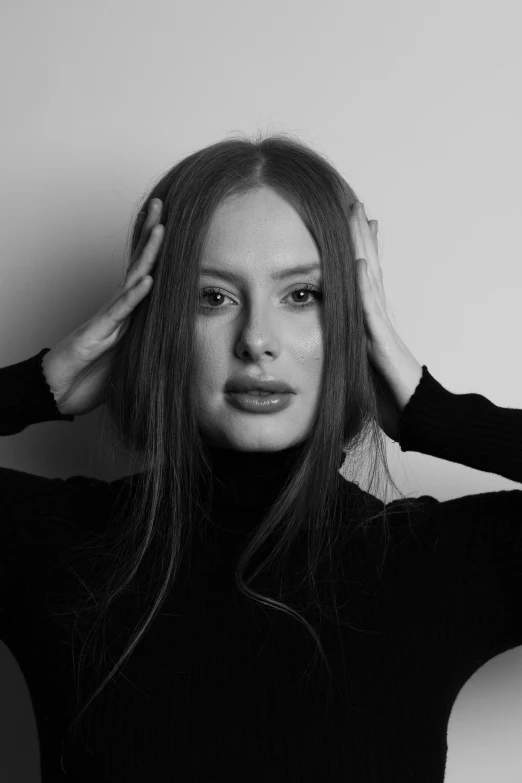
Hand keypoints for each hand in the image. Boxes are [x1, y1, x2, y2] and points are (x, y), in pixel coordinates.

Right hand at [41, 199, 163, 415]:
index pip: (143, 274)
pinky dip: (135, 296)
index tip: (169, 223)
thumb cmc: (89, 376)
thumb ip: (146, 346)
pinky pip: (119, 313)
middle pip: (138, 265)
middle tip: (162, 204)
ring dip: (147, 255)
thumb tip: (174, 344)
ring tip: (162, 229)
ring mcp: (106, 319)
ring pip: (131, 280)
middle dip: (150, 234)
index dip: (155, 250)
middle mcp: (116, 309)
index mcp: (125, 313)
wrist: (57, 393)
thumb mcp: (128, 359)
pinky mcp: (97, 335)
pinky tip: (148, 280)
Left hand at [350, 201, 422, 440]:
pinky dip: (366, 285)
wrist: (413, 416)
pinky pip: (371, 310)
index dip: (358, 251)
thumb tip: (334, 340)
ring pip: (370, 279)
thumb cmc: (389, 396)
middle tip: (355, 204)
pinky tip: (361, 261)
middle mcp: (377, 318)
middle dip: (360, 237)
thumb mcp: (360, 366)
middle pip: (368, 268)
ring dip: (364, 247)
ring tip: (359, 216)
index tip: (352, 224)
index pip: (363, 279)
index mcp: (370, 323)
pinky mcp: (382, 344)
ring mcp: (381, 327)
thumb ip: (350, 348)